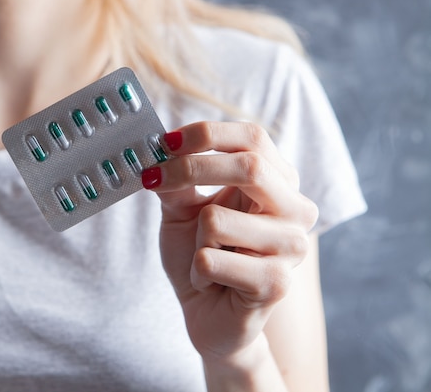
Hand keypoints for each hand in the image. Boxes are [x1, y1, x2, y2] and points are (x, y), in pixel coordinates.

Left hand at [141, 121, 318, 364]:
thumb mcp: (184, 210)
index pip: (253, 138)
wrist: (209, 315)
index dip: (208, 133)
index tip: (166, 142)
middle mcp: (295, 210)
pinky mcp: (276, 284)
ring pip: (217, 220)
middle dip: (191, 170)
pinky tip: (211, 282)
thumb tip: (159, 150)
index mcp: (279, 184)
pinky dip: (196, 272)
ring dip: (194, 240)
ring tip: (206, 257)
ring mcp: (291, 248)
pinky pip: (210, 260)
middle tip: (154, 180)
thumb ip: (177, 181)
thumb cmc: (202, 257)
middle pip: (249, 166)